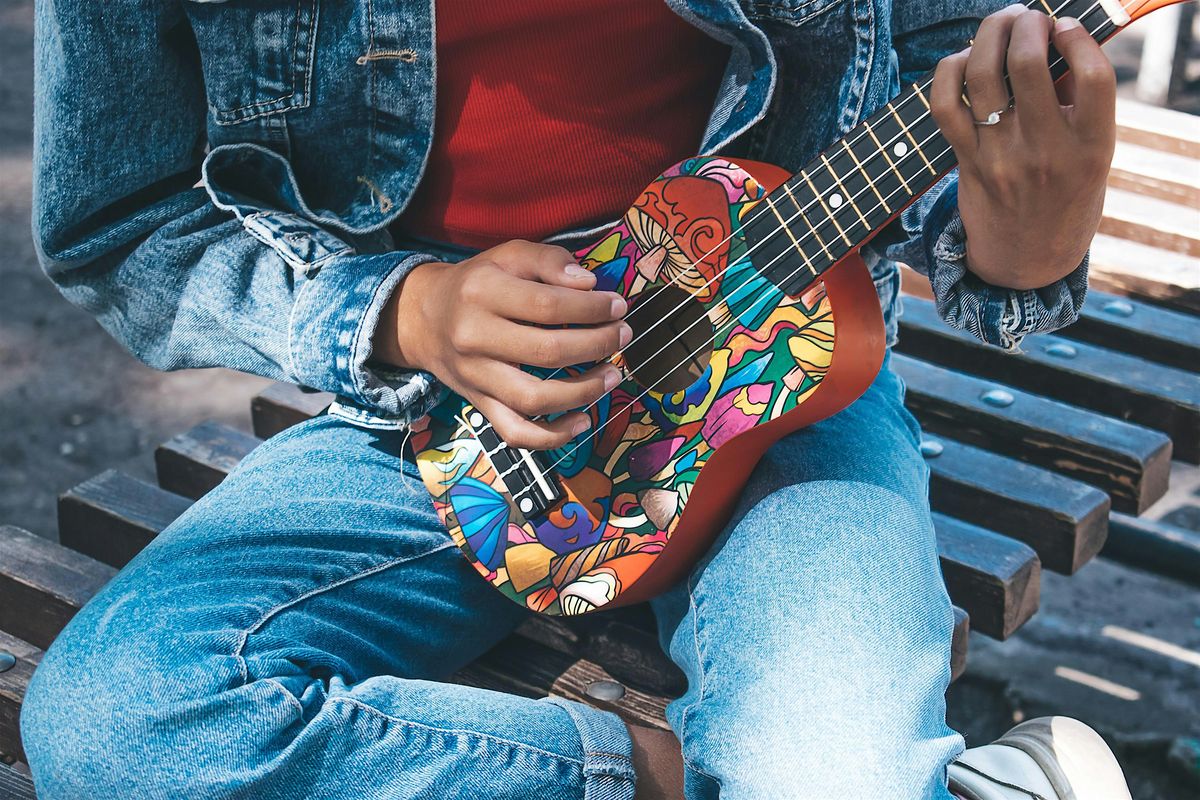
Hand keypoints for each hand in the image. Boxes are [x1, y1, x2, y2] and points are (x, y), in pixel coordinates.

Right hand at [375, 240, 629, 448]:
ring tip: (612, 376)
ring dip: (583, 392)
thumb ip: (549, 260)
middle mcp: (474, 336)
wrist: (422, 318)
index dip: (592, 308)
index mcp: (482, 292)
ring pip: (533, 398)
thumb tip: (589, 284)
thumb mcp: (508, 255)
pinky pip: (516, 432)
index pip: (548, 305)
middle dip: (596, 345)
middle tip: (622, 336)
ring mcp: (475, 376)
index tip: (618, 306)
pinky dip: (552, 436)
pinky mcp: (478, 404)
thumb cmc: (477, 283)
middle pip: (546, 352)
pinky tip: (583, 421)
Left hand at [931, 5, 1115, 289]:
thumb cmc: (1065, 196)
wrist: (1027, 262)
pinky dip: (949, 71)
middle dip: (1026, 24)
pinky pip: (946, 105)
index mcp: (1092, 147)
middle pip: (1028, 64)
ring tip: (1001, 26)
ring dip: (988, 35)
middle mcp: (1046, 152)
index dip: (1077, 36)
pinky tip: (963, 61)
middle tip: (1028, 18)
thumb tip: (1055, 43)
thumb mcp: (1093, 156)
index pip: (1093, 75)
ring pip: (982, 76)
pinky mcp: (967, 163)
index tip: (1065, 26)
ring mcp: (1001, 158)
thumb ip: (1079, 105)